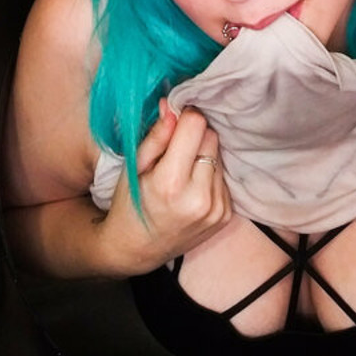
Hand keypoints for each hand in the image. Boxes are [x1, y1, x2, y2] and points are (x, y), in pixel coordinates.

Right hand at [98, 100, 231, 274]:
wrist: (137, 249)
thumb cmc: (130, 203)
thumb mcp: (134, 167)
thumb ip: (156, 136)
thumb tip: (173, 106)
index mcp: (171, 183)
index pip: (196, 125)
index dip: (185, 117)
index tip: (174, 120)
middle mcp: (200, 198)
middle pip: (211, 137)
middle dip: (194, 135)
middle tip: (175, 147)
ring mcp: (216, 209)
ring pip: (220, 155)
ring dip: (203, 154)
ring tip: (182, 170)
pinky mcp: (225, 215)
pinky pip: (223, 177)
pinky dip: (209, 174)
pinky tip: (191, 186)